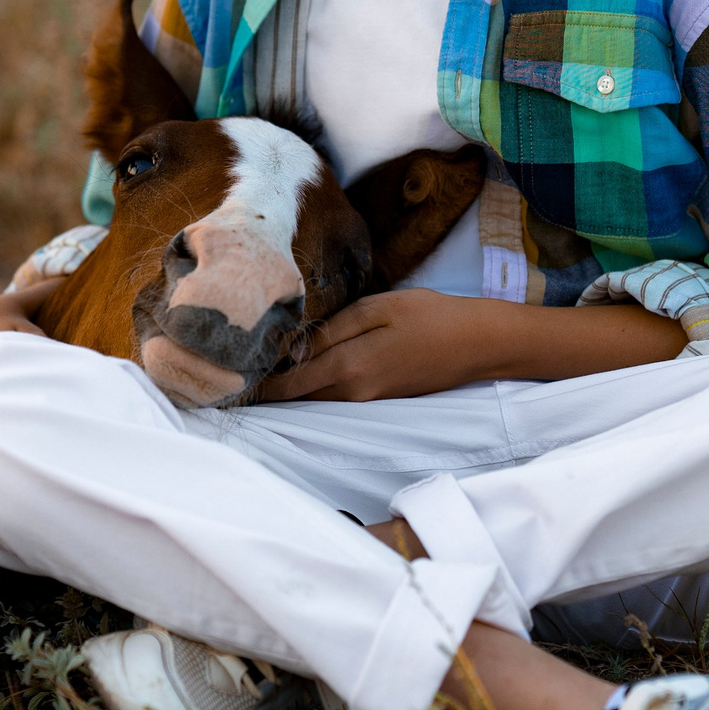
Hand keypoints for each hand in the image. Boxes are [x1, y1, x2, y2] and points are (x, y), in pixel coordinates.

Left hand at [255, 290, 500, 402]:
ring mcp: (369, 400)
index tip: (229, 382)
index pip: (289, 385)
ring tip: (260, 373)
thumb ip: (333, 330)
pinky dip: (315, 387)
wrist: (479, 343)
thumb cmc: (431, 316)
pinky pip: (336, 397)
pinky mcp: (381, 397)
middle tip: (235, 376)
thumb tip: (293, 351)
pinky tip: (304, 370)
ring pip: (316, 399)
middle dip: (268, 391)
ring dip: (290, 390)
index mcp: (350, 368)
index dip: (257, 387)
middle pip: (298, 399)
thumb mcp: (378, 309)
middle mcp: (354, 392)